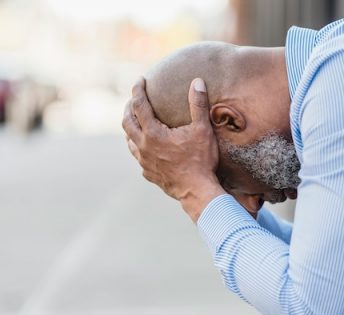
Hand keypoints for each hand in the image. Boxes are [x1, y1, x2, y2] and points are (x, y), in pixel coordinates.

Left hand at [122, 77, 224, 221]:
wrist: (197, 191)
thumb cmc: (201, 160)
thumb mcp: (202, 130)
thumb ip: (198, 105)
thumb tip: (197, 81)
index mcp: (153, 133)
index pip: (139, 105)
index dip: (138, 90)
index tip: (140, 80)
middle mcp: (143, 146)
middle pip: (127, 122)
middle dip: (129, 107)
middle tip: (134, 99)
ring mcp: (144, 161)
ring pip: (128, 140)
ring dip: (130, 128)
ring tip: (135, 121)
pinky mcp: (148, 173)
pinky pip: (138, 157)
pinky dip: (138, 147)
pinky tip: (145, 147)